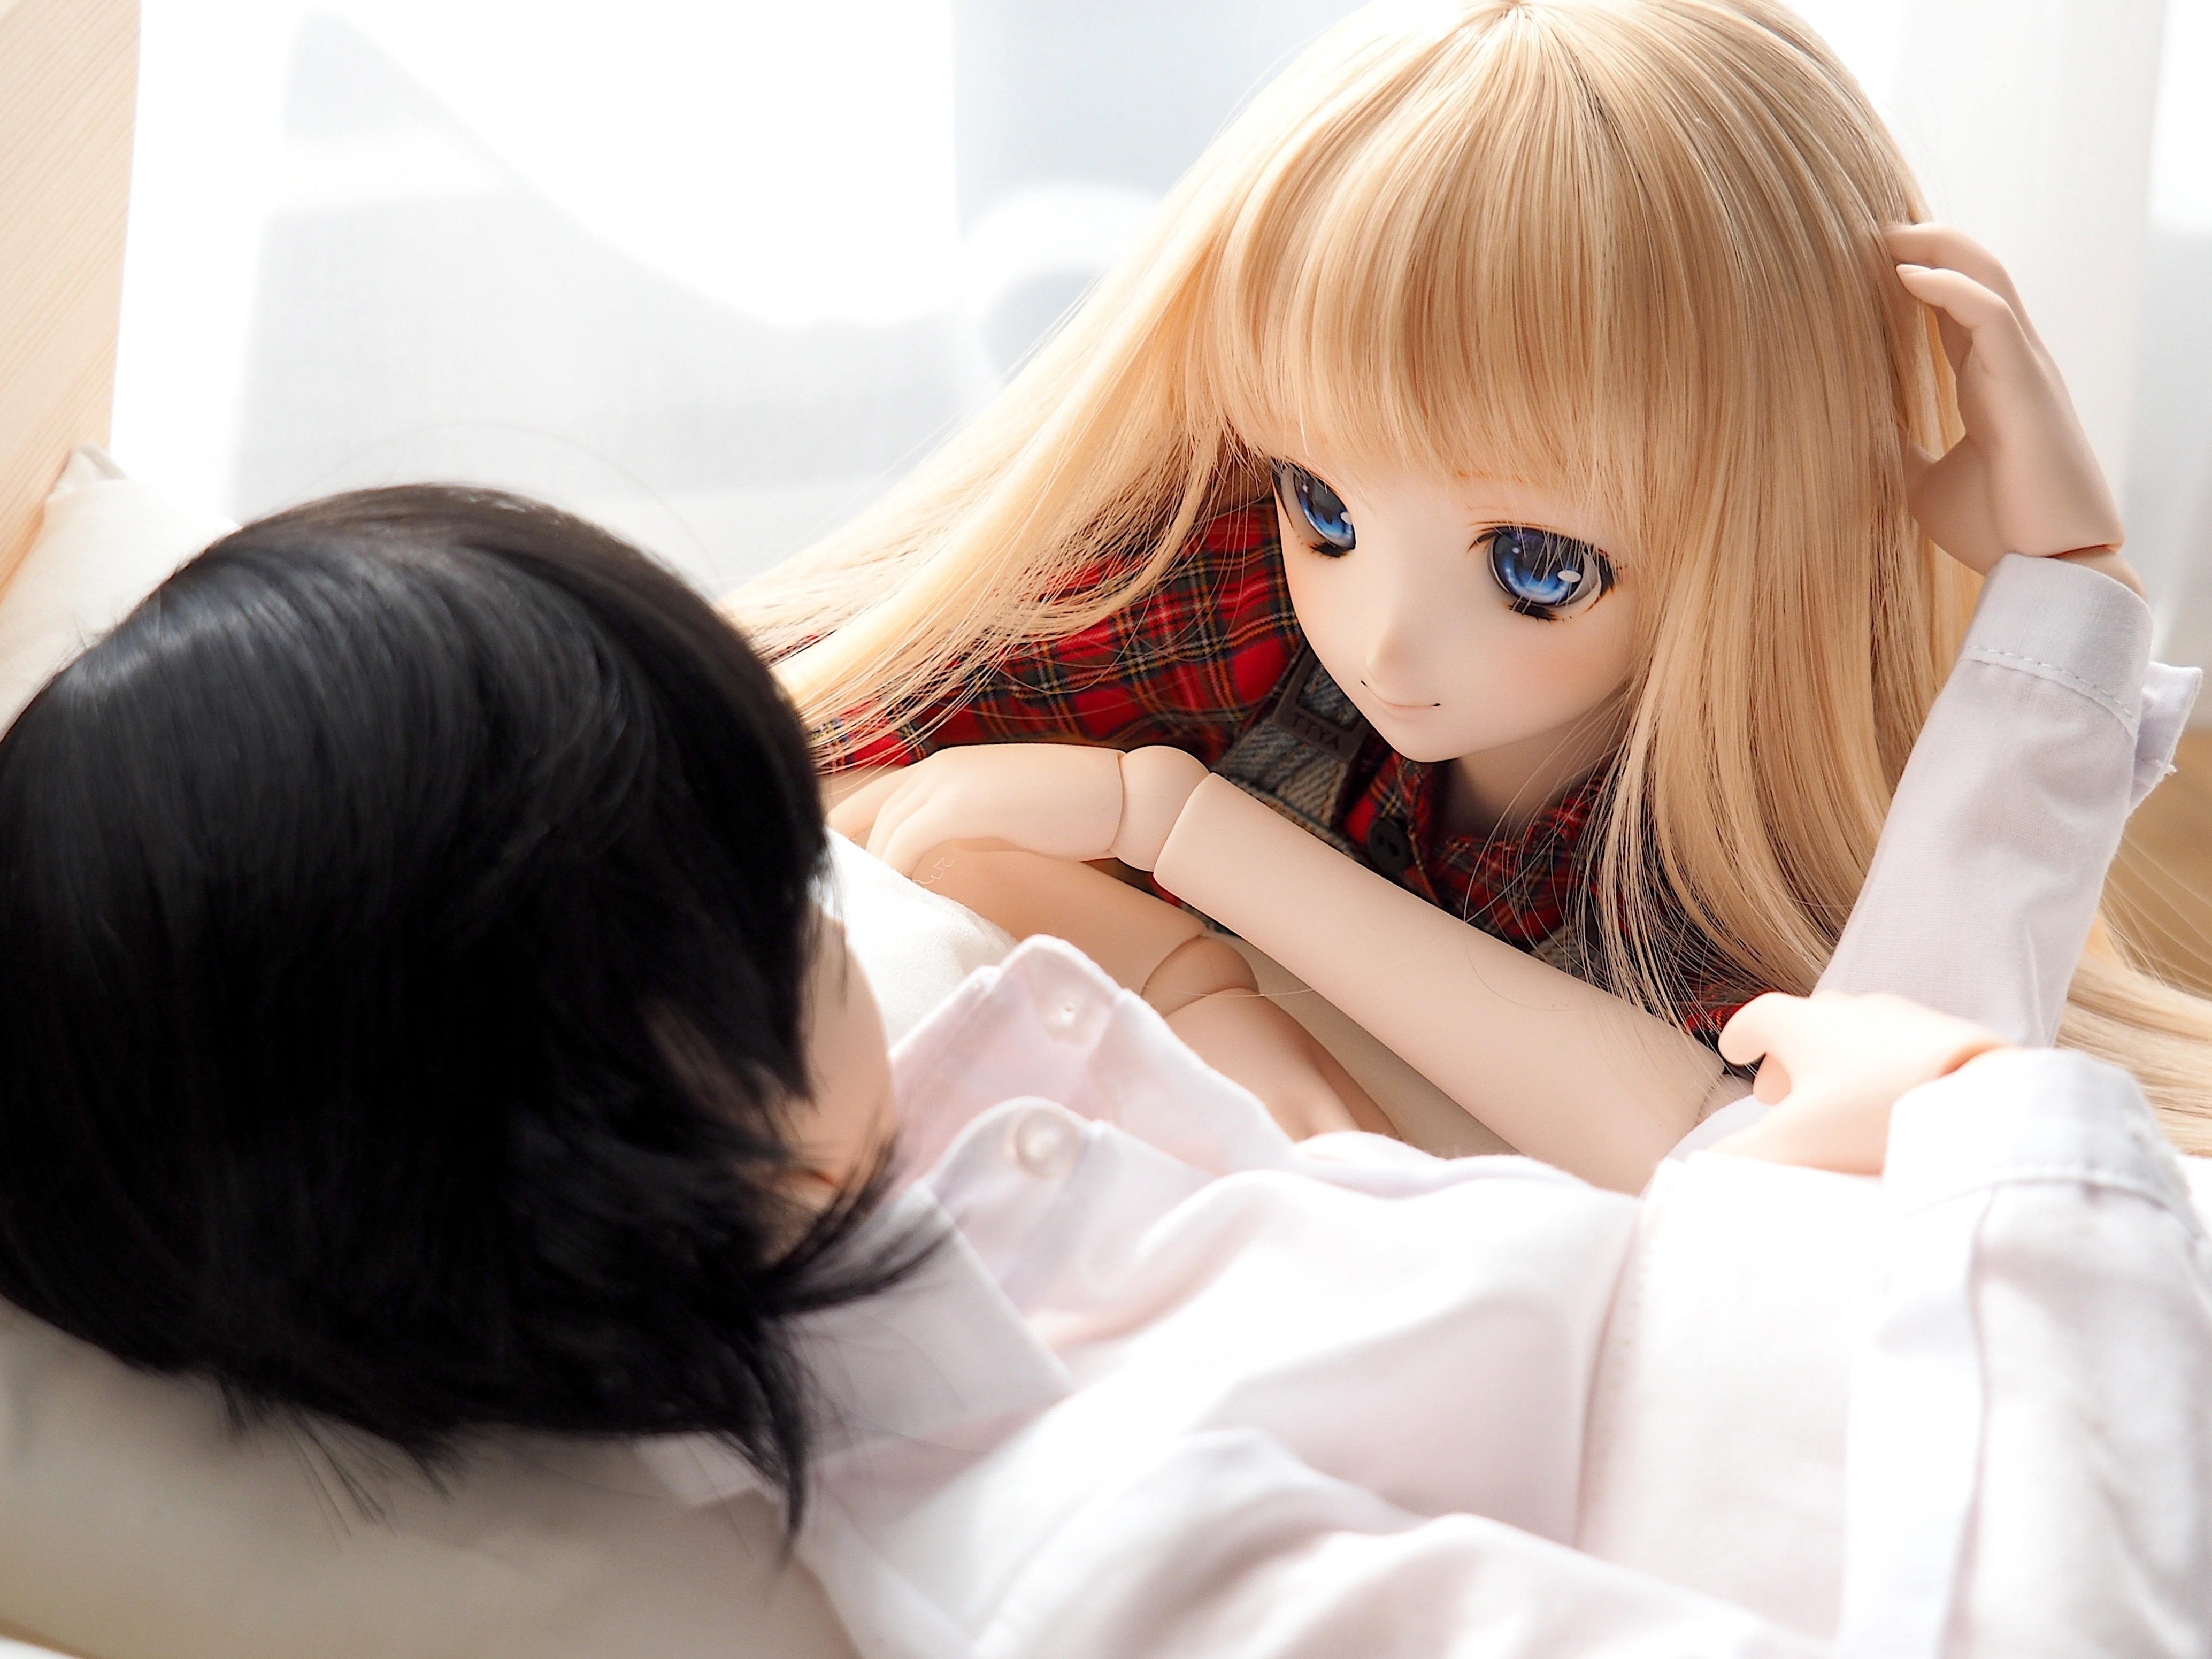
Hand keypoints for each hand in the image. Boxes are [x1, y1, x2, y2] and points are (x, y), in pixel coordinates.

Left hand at [828, 744, 1123, 875]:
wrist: (1117, 797)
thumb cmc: (1066, 812)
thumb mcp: (997, 818)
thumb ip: (957, 830)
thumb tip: (926, 864)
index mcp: (944, 769)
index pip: (872, 798)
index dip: (845, 832)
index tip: (830, 869)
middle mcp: (936, 768)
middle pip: (865, 812)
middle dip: (844, 853)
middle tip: (829, 896)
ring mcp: (947, 781)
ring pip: (882, 828)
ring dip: (868, 870)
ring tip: (860, 909)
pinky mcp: (960, 805)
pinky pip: (904, 841)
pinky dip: (892, 870)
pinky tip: (894, 899)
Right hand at [1709, 990, 2008, 1174]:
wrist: (1978, 1095)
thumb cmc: (1872, 1111)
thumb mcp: (1794, 1144)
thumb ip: (1739, 1158)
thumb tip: (1700, 1166)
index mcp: (1802, 1024)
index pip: (1755, 1018)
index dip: (1739, 1036)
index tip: (1733, 1052)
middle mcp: (1846, 1010)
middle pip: (1803, 1022)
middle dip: (1785, 1055)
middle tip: (1778, 1094)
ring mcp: (1897, 1016)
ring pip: (1850, 1031)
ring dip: (1831, 1060)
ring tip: (1834, 1100)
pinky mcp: (1942, 1033)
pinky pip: (1892, 1043)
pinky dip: (1875, 1065)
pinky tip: (1887, 1099)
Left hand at [1888, 223, 2122, 571]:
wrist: (2046, 568)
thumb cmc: (1996, 528)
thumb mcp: (1924, 482)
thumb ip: (1899, 449)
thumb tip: (1855, 433)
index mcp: (1990, 382)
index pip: (1957, 310)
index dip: (1919, 278)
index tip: (1866, 263)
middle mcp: (2013, 364)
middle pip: (1977, 276)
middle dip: (1929, 245)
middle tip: (1871, 232)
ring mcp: (2026, 368)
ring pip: (1990, 279)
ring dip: (1939, 249)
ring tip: (1885, 235)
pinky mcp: (2028, 383)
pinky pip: (1993, 314)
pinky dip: (1951, 288)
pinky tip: (1906, 275)